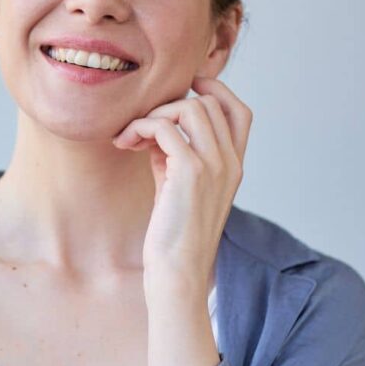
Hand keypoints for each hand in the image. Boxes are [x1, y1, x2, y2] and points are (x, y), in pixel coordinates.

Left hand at [111, 76, 252, 291]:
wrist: (177, 274)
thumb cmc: (172, 236)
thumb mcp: (177, 188)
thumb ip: (174, 156)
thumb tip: (155, 129)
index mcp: (234, 167)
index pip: (239, 112)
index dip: (214, 90)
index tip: (181, 90)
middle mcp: (231, 163)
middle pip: (209, 103)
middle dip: (168, 105)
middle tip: (140, 128)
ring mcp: (215, 166)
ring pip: (189, 108)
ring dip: (153, 115)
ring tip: (130, 137)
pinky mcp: (191, 172)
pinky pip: (165, 127)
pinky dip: (140, 128)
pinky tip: (125, 144)